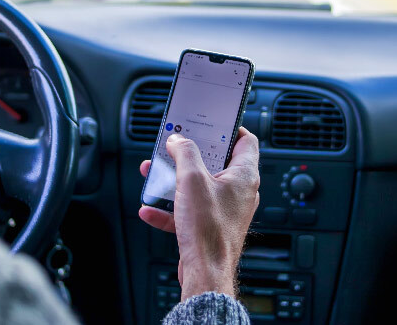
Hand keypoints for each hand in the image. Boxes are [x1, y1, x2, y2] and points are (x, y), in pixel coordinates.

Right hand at [139, 127, 260, 299]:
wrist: (206, 273)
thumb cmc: (209, 231)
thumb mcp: (192, 180)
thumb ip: (185, 153)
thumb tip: (179, 140)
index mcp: (243, 176)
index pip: (246, 140)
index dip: (228, 128)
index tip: (209, 123)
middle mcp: (238, 192)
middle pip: (216, 162)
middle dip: (190, 154)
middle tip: (176, 146)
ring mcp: (225, 210)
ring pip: (198, 186)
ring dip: (175, 180)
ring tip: (156, 174)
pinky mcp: (210, 226)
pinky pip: (189, 210)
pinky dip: (170, 208)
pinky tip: (150, 208)